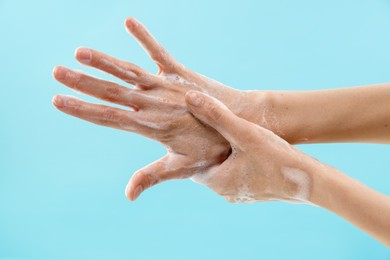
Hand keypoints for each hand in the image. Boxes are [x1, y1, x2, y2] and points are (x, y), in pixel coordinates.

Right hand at [52, 17, 254, 200]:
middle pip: (113, 92)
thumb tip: (128, 196)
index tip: (58, 100)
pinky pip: (159, 52)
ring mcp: (166, 86)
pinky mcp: (179, 73)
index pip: (109, 118)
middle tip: (56, 71)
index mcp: (151, 126)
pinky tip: (128, 21)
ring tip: (80, 51)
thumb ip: (152, 177)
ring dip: (104, 61)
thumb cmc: (211, 149)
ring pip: (129, 72)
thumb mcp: (181, 168)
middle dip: (83, 82)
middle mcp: (155, 103)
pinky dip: (145, 38)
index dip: (82, 109)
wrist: (238, 125)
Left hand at [185, 90, 316, 202]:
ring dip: (224, 153)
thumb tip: (190, 98)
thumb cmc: (277, 158)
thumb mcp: (244, 132)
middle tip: (209, 126)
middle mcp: (225, 192)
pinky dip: (238, 161)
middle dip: (208, 147)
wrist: (312, 183)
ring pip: (224, 169)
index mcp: (217, 181)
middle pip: (208, 165)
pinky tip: (247, 147)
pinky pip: (239, 173)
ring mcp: (241, 194)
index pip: (191, 162)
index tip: (193, 126)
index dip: (190, 144)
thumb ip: (217, 115)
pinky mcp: (254, 192)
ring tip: (227, 134)